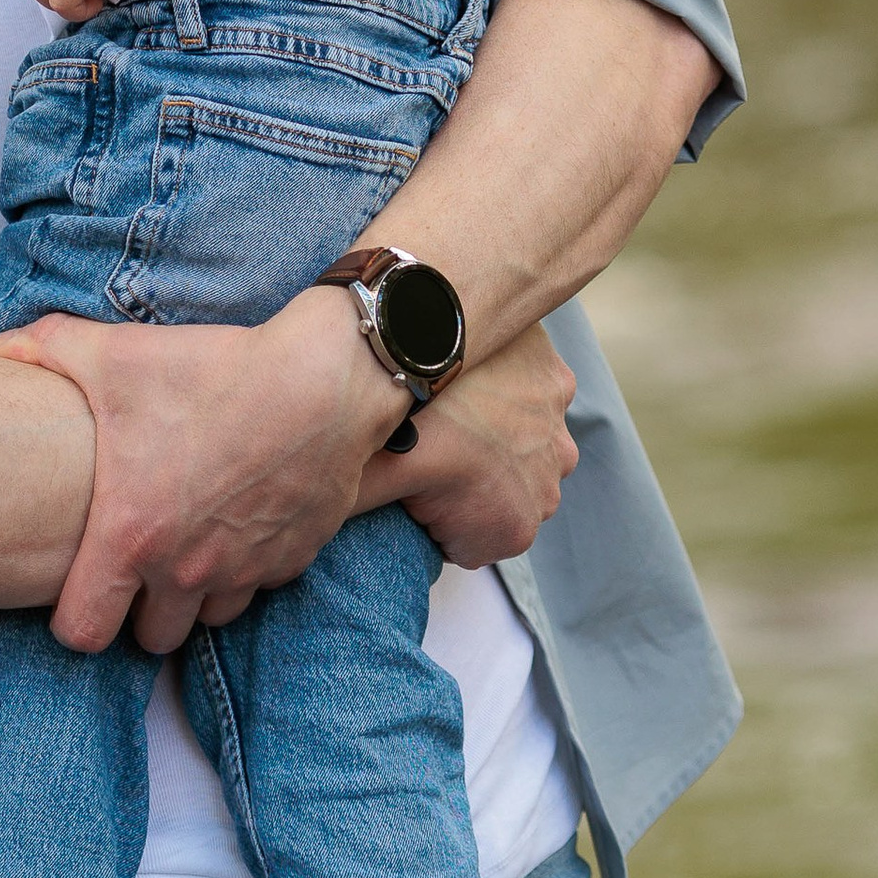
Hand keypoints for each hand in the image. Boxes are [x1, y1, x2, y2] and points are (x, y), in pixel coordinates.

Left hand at [0, 288, 406, 652]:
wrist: (322, 379)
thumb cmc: (211, 371)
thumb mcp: (114, 355)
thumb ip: (45, 350)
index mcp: (131, 537)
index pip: (82, 632)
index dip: (72, 616)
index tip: (76, 586)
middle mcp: (185, 570)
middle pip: (150, 638)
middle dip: (137, 612)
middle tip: (133, 564)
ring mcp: (244, 570)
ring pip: (207, 619)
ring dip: (192, 594)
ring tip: (184, 543)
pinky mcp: (292, 560)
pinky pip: (258, 587)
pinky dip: (244, 569)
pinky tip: (236, 521)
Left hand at [355, 326, 576, 565]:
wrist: (444, 337)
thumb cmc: (409, 416)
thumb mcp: (369, 480)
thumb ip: (351, 518)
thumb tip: (316, 540)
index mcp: (509, 532)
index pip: (459, 541)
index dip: (425, 510)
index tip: (407, 478)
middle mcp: (547, 495)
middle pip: (490, 500)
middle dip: (460, 481)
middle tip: (424, 443)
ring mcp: (558, 441)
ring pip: (514, 454)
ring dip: (489, 440)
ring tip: (448, 412)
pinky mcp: (561, 391)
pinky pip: (529, 405)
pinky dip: (507, 398)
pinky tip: (472, 384)